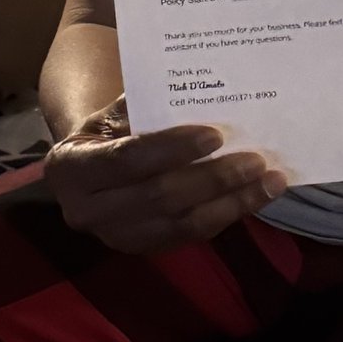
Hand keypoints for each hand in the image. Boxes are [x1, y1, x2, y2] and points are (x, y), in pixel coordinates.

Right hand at [41, 97, 285, 253]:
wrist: (87, 171)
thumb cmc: (106, 132)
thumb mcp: (112, 114)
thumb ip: (146, 105)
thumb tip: (204, 91)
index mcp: (71, 167)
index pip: (127, 159)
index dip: (172, 148)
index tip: (215, 134)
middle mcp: (86, 210)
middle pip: (160, 197)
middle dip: (213, 178)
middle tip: (256, 158)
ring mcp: (115, 237)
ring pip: (183, 225)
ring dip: (232, 203)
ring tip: (270, 181)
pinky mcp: (143, 250)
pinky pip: (191, 236)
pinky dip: (226, 215)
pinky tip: (255, 197)